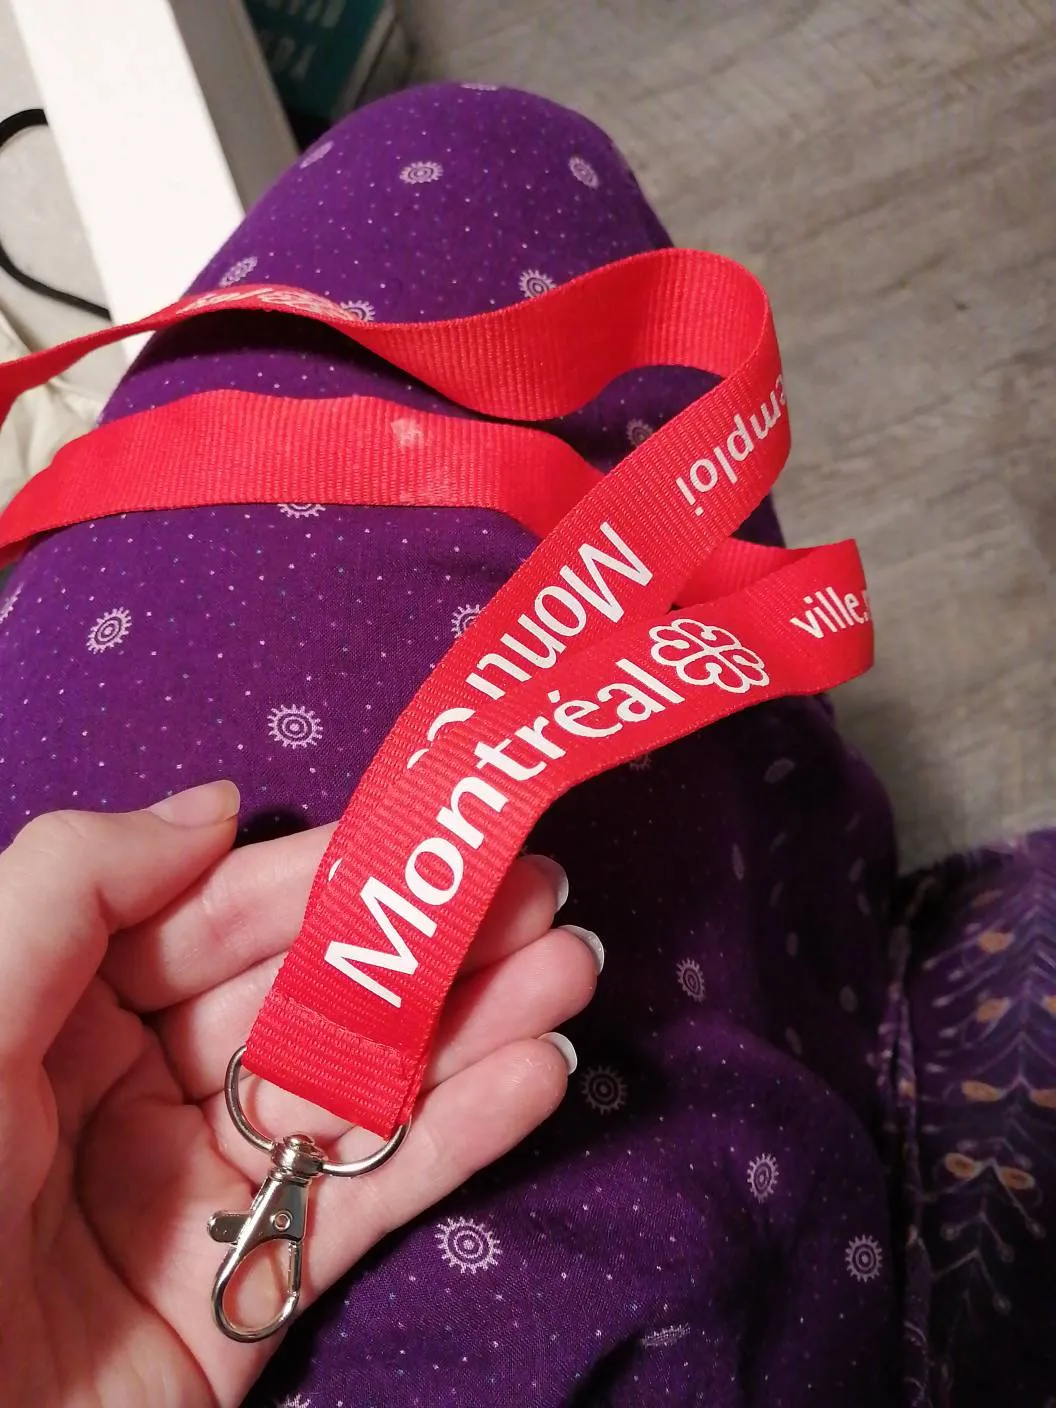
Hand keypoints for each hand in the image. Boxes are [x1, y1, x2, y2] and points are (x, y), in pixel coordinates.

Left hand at [0, 781, 596, 1406]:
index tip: (424, 840)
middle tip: (540, 890)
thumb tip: (221, 804)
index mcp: (68, 1010)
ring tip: (571, 967)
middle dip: (424, 943)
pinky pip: (374, 1196)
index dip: (325, 876)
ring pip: (360, 1087)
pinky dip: (461, 1135)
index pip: (217, 920)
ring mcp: (211, 1187)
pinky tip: (540, 1071)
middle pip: (309, 996)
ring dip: (471, 1025)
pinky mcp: (263, 1286)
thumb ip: (74, 887)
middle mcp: (143, 1086)